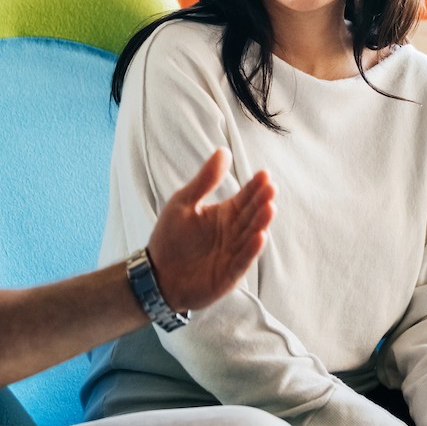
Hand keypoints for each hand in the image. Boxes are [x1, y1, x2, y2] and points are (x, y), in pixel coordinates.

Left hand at [145, 149, 274, 312]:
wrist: (156, 275)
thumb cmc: (170, 238)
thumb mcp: (184, 202)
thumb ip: (205, 180)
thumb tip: (223, 151)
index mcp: (225, 214)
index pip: (244, 197)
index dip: (255, 187)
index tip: (264, 174)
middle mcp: (234, 232)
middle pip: (251, 215)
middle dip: (262, 202)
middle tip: (270, 188)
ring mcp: (233, 254)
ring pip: (251, 236)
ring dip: (261, 223)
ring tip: (269, 208)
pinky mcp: (229, 274)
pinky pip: (242, 260)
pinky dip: (251, 250)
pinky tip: (260, 236)